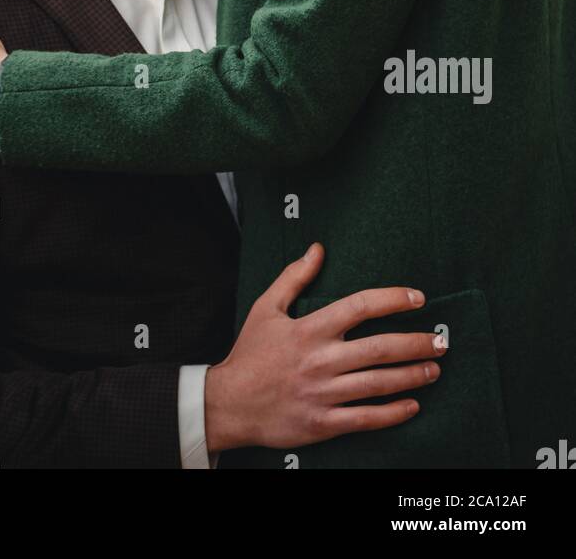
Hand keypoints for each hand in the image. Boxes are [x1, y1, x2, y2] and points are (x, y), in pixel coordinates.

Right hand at [204, 243, 445, 451]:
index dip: (393, 299)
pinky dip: (393, 413)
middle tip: (441, 340)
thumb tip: (317, 249)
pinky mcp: (323, 423)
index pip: (360, 306)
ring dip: (412, 375)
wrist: (229, 402)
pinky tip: (413, 405)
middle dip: (416, 342)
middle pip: (379, 347)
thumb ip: (294, 277)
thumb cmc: (250, 353)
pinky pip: (366, 418)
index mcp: (309, 329)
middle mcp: (321, 360)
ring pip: (379, 383)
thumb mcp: (266, 307)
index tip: (418, 298)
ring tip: (434, 369)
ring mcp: (324, 393)